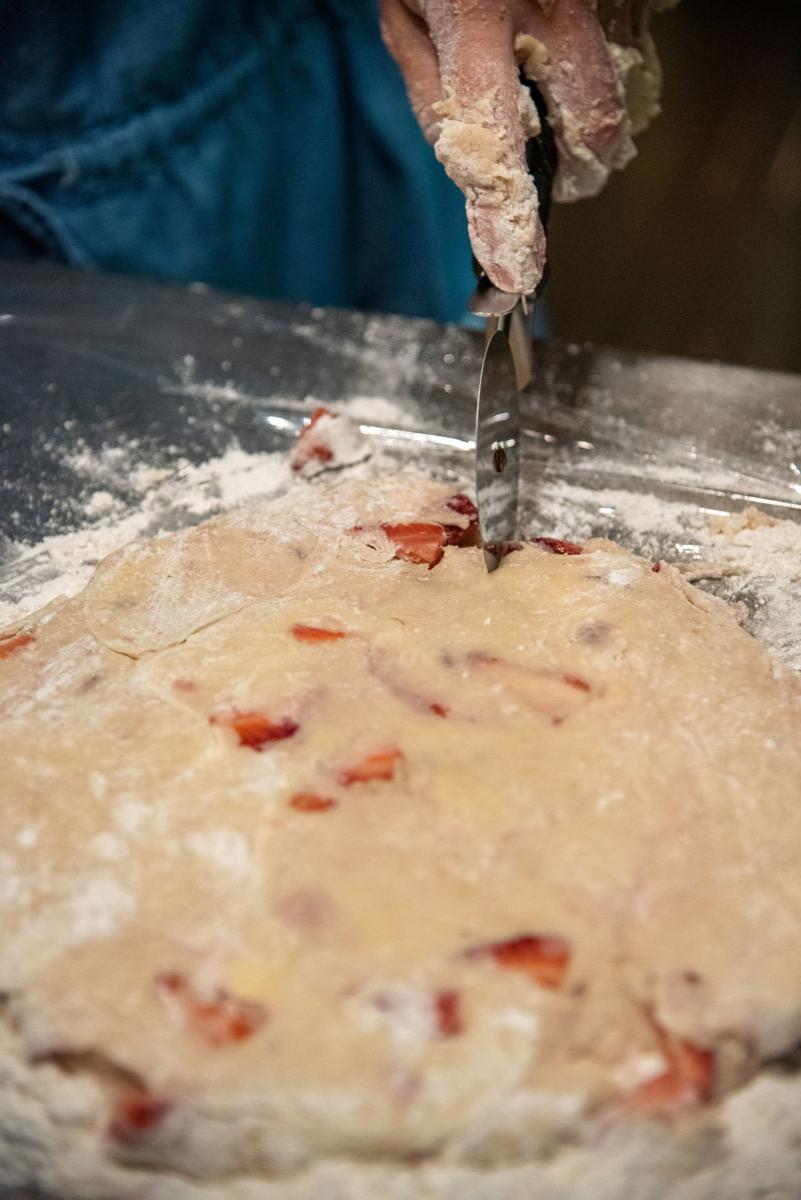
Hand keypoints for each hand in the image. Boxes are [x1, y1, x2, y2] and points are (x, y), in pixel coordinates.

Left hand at [381, 0, 667, 293]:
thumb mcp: (406, 16)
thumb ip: (432, 95)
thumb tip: (470, 177)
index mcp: (474, 15)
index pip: (493, 140)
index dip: (505, 216)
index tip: (515, 272)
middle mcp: (553, 7)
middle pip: (593, 131)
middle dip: (578, 173)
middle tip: (558, 179)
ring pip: (623, 101)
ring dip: (595, 128)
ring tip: (560, 108)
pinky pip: (635, 58)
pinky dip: (609, 79)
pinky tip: (574, 62)